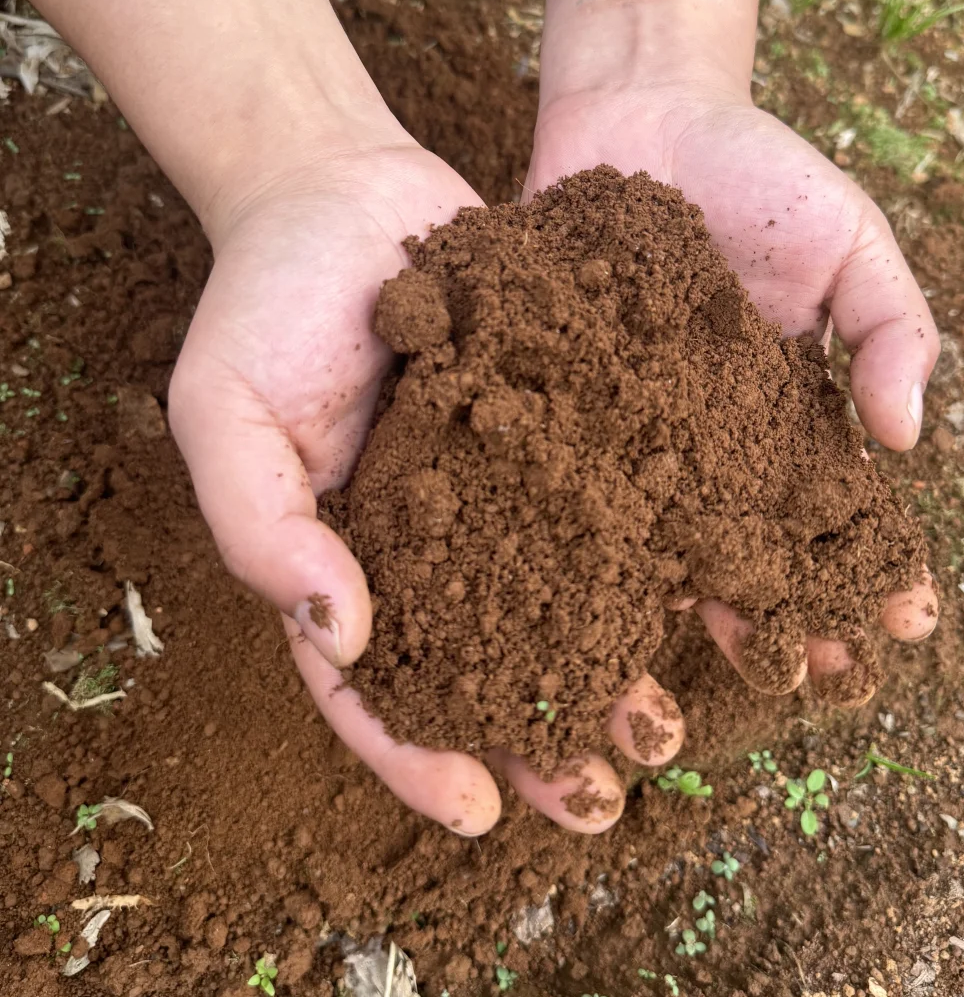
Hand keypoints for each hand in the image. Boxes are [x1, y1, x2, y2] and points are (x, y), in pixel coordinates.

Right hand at [168, 136, 689, 836]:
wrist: (343, 186)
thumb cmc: (263, 299)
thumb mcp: (224, 411)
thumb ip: (260, 524)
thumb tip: (341, 634)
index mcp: (340, 558)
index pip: (370, 686)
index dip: (417, 755)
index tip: (481, 810)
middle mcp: (429, 542)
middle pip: (484, 666)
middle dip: (541, 740)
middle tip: (605, 799)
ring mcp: (500, 488)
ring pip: (562, 600)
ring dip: (612, 669)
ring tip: (668, 725)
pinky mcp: (562, 428)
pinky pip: (609, 502)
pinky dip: (652, 553)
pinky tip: (705, 595)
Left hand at [512, 79, 940, 819]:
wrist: (639, 108)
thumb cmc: (758, 170)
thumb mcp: (849, 237)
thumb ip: (890, 324)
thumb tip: (908, 436)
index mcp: (784, 415)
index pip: (838, 511)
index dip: (872, 567)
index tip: (906, 625)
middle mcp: (705, 441)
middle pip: (749, 545)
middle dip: (784, 613)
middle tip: (808, 681)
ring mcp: (627, 429)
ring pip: (654, 539)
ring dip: (678, 609)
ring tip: (697, 670)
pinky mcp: (553, 404)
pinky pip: (562, 479)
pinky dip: (569, 540)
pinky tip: (575, 602)